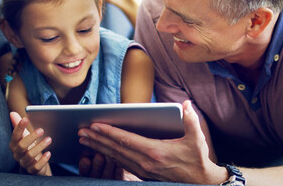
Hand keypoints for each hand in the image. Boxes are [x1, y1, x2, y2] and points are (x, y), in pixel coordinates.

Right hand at [9, 112, 51, 175]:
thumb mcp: (25, 136)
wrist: (34, 165)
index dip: (19, 127)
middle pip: (22, 146)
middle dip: (32, 137)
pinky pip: (36, 166)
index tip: (25, 118)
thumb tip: (12, 113)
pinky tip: (49, 153)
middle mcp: (17, 154)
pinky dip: (43, 160)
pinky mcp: (32, 170)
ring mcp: (24, 163)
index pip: (15, 135)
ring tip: (49, 139)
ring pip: (29, 155)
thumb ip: (19, 125)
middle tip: (42, 130)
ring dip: (40, 146)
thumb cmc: (29, 147)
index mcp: (14, 144)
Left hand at [78, 100, 224, 183]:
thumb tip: (186, 104)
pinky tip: (101, 151)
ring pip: (116, 158)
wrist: (201, 182)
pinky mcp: (143, 175)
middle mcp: (146, 163)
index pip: (126, 140)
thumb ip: (191, 120)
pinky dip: (108, 156)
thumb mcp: (197, 139)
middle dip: (97, 140)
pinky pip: (121, 164)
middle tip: (81, 131)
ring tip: (85, 140)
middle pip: (116, 149)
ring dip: (99, 148)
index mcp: (156, 152)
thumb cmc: (198, 159)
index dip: (109, 132)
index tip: (95, 125)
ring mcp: (143, 171)